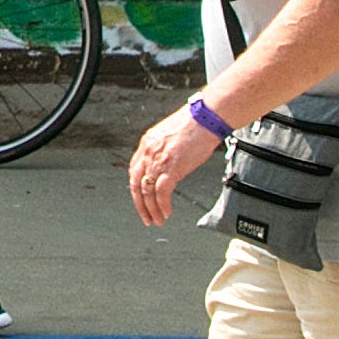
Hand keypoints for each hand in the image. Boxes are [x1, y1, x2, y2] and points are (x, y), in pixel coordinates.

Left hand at [130, 106, 221, 226]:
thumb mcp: (171, 137)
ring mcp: (158, 160)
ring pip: (147, 191)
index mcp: (147, 143)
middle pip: (136, 183)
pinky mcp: (171, 167)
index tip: (141, 199)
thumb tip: (169, 165)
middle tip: (146, 217)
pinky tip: (166, 212)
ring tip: (157, 220)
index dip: (136, 188)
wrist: (204, 118)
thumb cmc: (194, 125)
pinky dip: (162, 205)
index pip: (134, 171)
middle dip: (140, 204)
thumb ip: (164, 151)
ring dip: (152, 209)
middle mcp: (148, 152)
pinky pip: (161, 192)